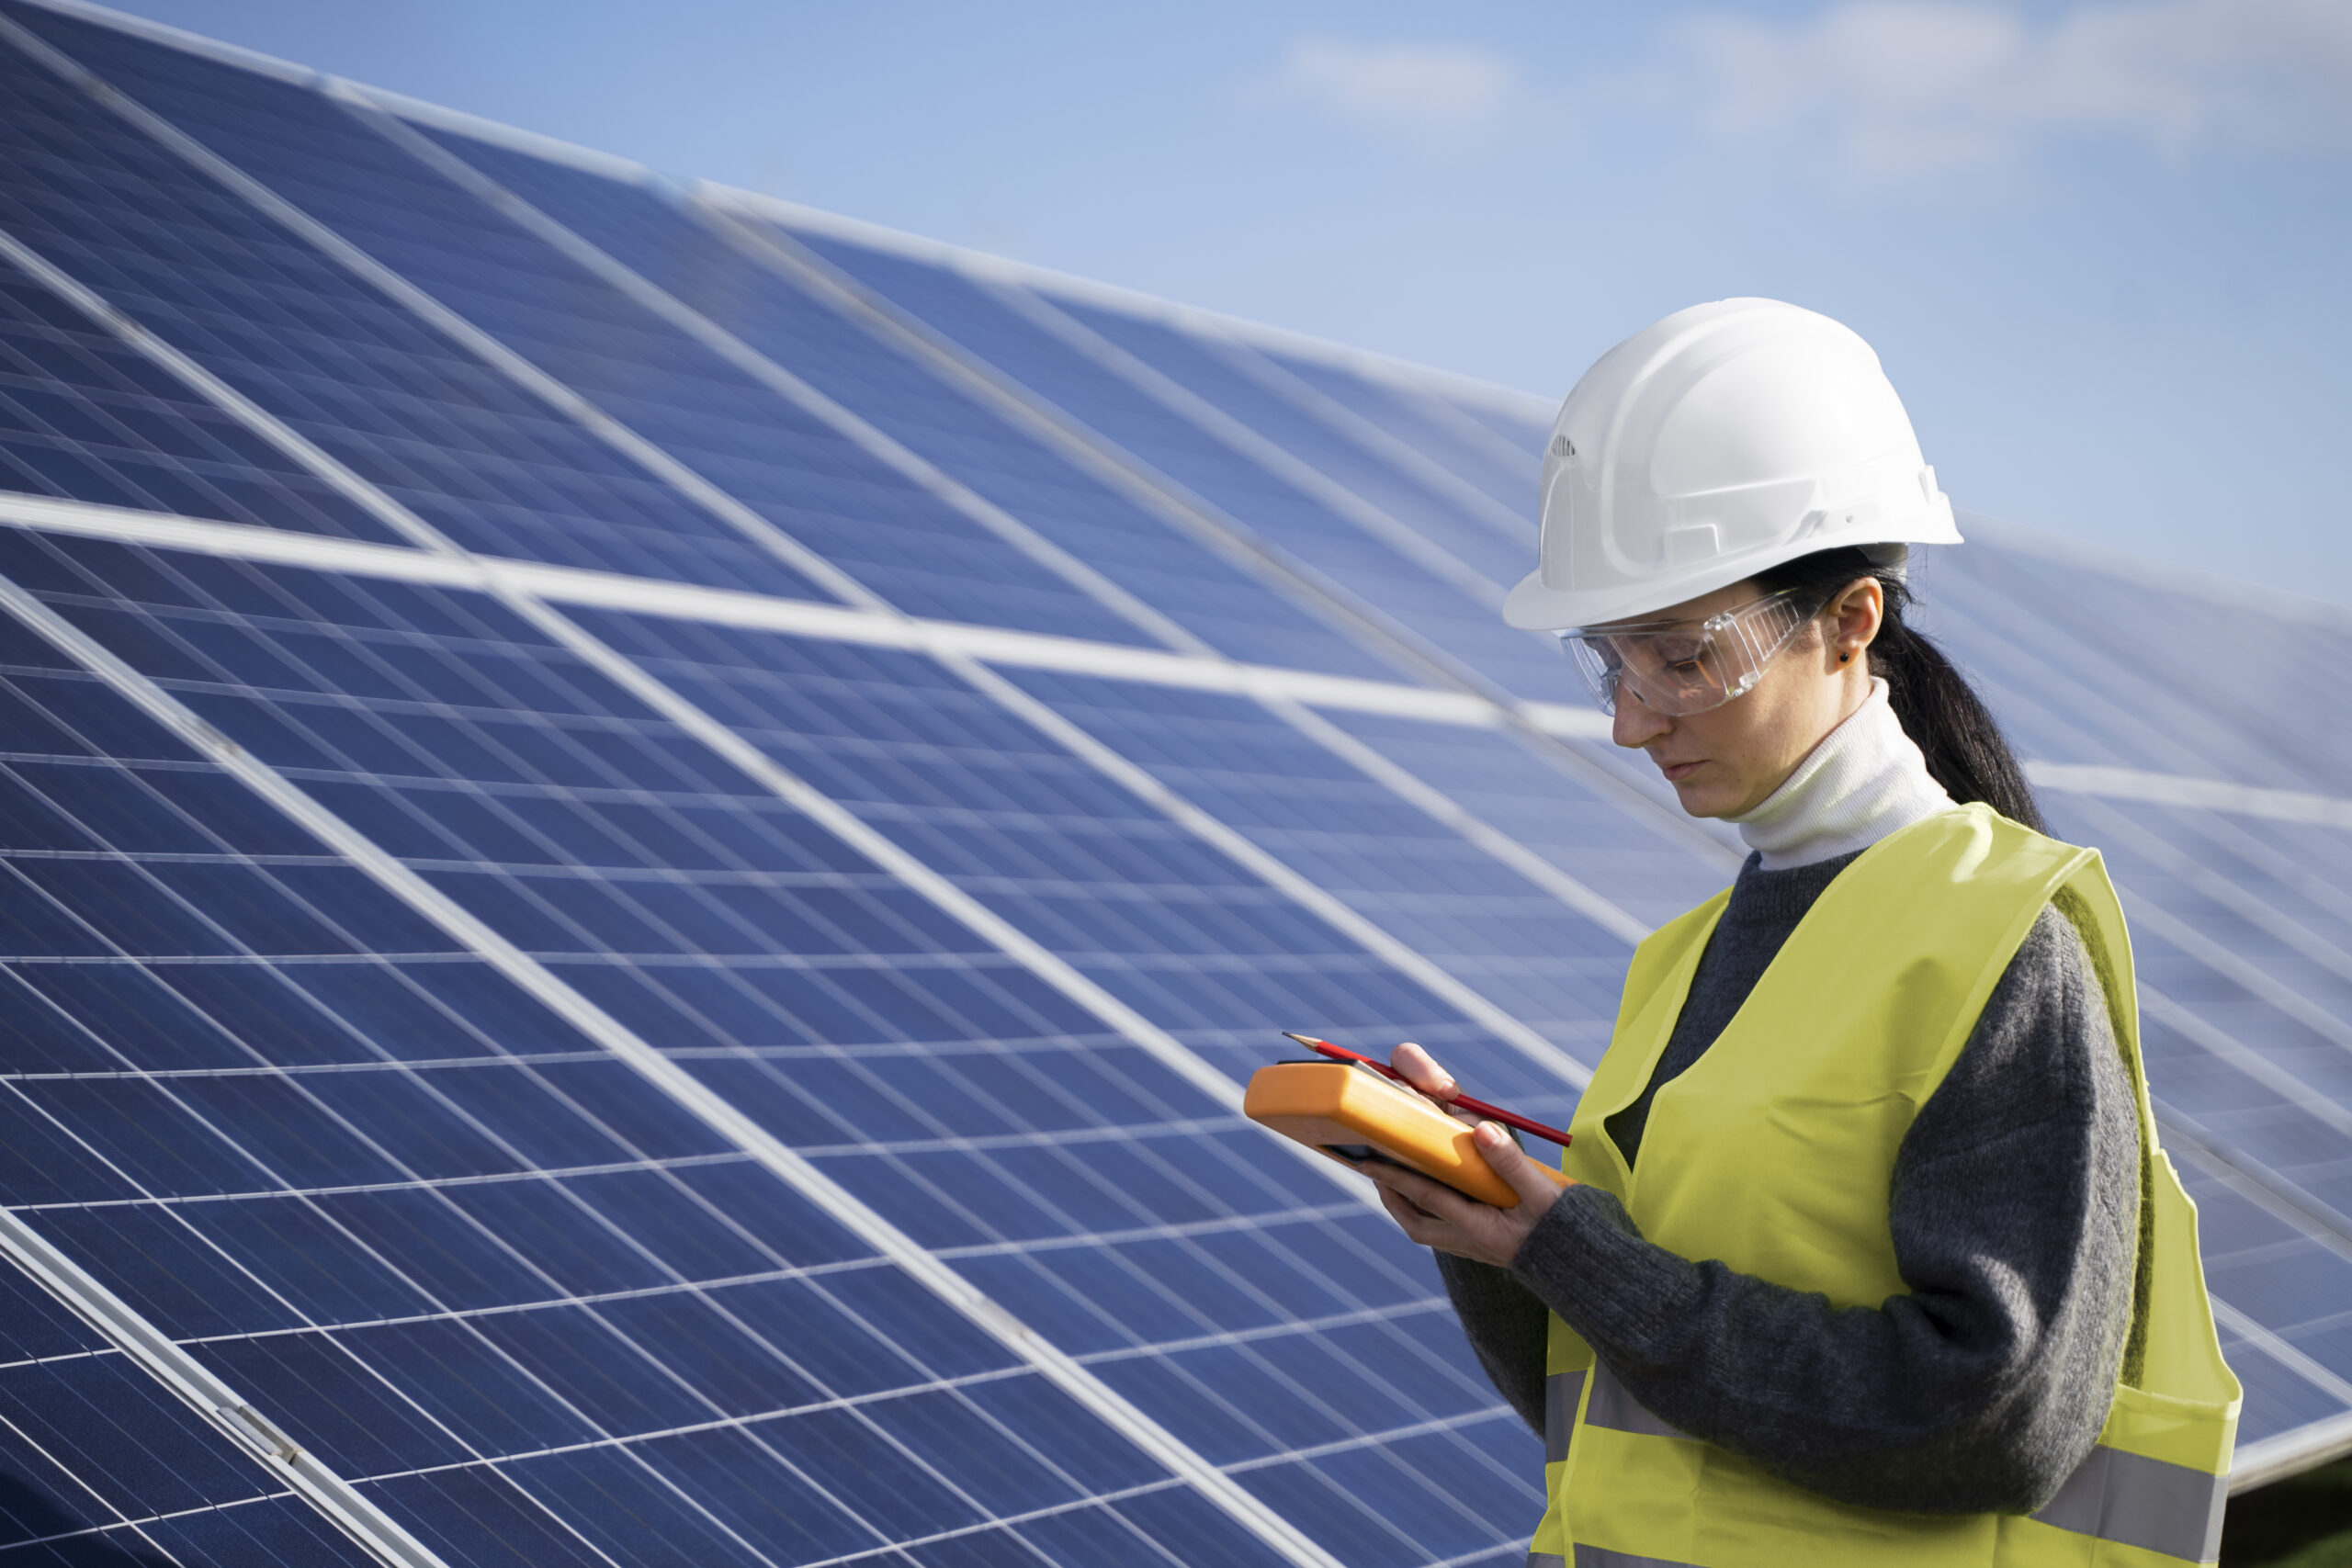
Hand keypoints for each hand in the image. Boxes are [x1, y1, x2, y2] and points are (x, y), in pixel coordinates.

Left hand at [1368, 1043, 1567, 1267]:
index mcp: (1480, 1230)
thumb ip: (1511, 1162)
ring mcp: (1477, 1249)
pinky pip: (1444, 1230)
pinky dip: (1429, 1210)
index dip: (1395, 1177)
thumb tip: (1481, 1129)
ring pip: (1427, 1230)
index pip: (1427, 1198)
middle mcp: (1471, 1243)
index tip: (1369, 1159)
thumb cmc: (1567, 1233)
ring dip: (1406, 1205)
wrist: (1586, 1274)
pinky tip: (1433, 1191)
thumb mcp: (1543, 1194)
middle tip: (1374, 1169)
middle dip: (1391, 1196)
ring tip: (1393, 1179)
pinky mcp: (1485, 1248)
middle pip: (1416, 1223)